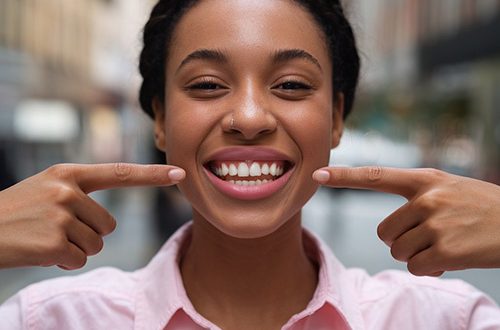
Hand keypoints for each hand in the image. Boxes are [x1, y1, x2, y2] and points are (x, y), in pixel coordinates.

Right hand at [0, 163, 184, 269]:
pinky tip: (41, 250)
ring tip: (46, 237)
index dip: (152, 175)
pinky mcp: (55, 241)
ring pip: (96, 244)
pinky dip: (63, 261)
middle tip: (55, 229)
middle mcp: (68, 191)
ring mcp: (61, 215)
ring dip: (74, 248)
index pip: (120, 173)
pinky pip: (79, 259)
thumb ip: (79, 193)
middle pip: (108, 225)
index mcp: (69, 174)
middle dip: (88, 233)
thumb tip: (109, 222)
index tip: (179, 173)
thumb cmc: (17, 211)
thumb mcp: (47, 188)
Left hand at [313, 166, 499, 275]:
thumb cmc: (482, 207)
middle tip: (431, 235)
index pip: (376, 176)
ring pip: (398, 252)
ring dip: (417, 255)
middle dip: (402, 240)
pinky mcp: (445, 251)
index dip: (344, 177)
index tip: (317, 176)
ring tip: (446, 243)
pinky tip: (453, 257)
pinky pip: (416, 267)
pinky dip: (431, 267)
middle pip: (384, 232)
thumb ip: (418, 197)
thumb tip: (390, 232)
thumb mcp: (450, 188)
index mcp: (425, 180)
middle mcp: (426, 199)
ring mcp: (436, 224)